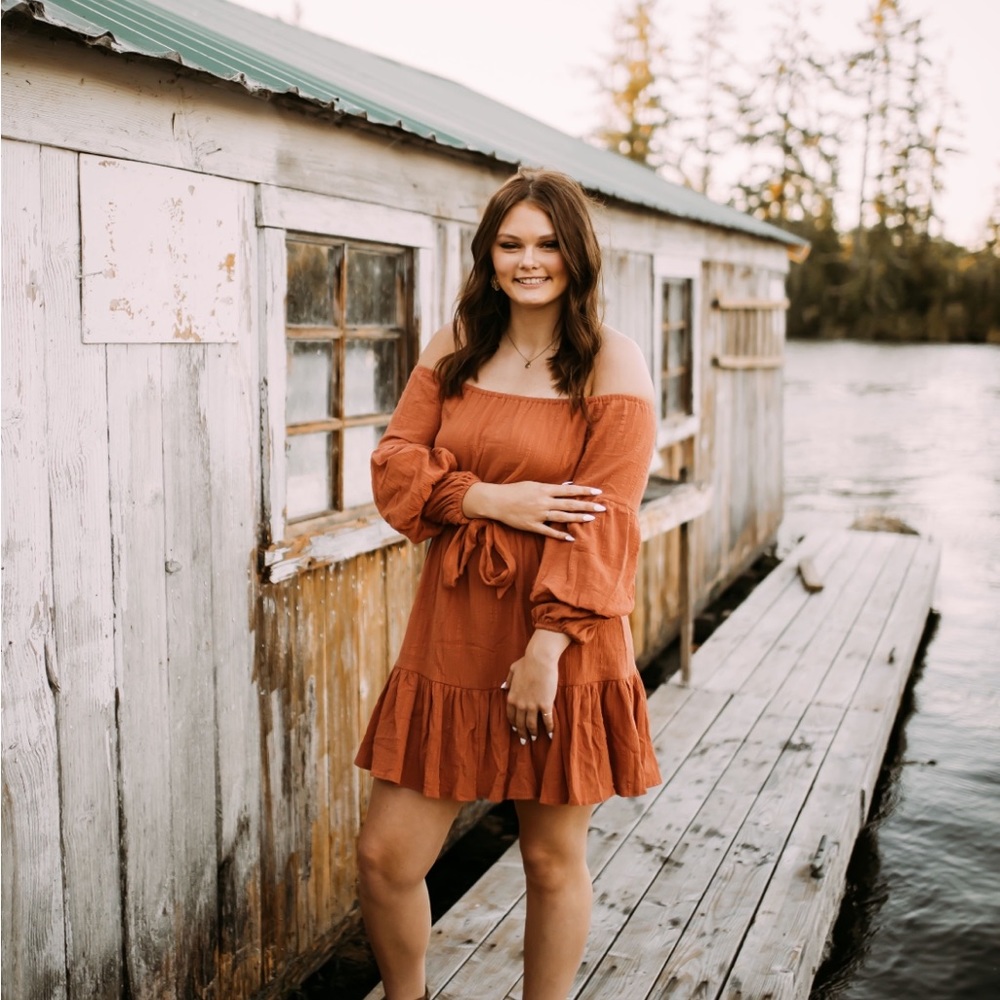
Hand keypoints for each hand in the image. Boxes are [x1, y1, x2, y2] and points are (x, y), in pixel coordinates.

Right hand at [463, 480, 604, 539]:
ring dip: (577, 518)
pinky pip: (548, 531)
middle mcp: (543, 502)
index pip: (569, 490)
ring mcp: (538, 514)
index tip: (598, 492)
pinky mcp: (531, 526)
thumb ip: (551, 487)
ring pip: (562, 517)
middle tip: (602, 507)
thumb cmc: (515, 490)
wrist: (496, 501)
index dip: (584, 490)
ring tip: (591, 519)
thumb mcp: (533, 484)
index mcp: (544, 489)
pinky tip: (571, 537)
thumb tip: (569, 486)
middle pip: (569, 504)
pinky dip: (560, 535)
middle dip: (586, 505)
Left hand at [502, 630, 569, 742]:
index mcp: (512, 697)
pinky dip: (549, 728)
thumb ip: (508, 680)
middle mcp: (520, 704)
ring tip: (535, 738)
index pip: (510, 716)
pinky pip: (547, 720)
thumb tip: (503, 687)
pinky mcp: (545, 704)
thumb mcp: (512, 670)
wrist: (539, 659)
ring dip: (533, 733)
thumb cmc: (527, 662)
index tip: (516, 730)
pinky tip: (550, 734)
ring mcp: (532, 705)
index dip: (514, 724)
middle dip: (522, 733)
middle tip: (524, 740)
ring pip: (532, 725)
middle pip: (520, 723)